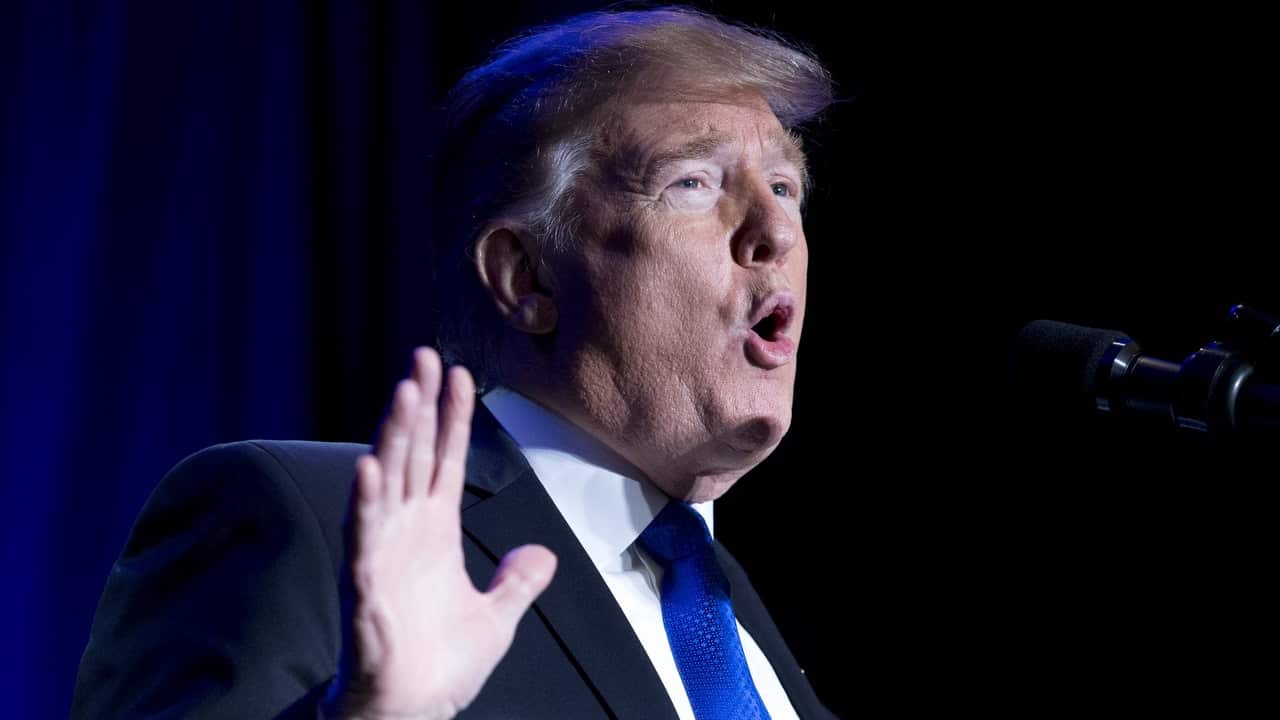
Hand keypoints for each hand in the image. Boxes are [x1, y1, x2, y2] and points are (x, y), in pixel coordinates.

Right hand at [323, 348, 557, 719]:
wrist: (410, 711)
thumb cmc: (440, 665)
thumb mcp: (497, 617)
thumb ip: (518, 581)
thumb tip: (544, 553)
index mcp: (434, 531)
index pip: (444, 459)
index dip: (451, 416)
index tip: (458, 372)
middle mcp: (405, 531)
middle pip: (411, 455)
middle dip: (418, 406)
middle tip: (424, 358)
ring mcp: (382, 553)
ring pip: (386, 483)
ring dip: (393, 438)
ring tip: (403, 394)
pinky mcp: (365, 585)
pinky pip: (363, 537)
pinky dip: (365, 503)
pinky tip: (367, 469)